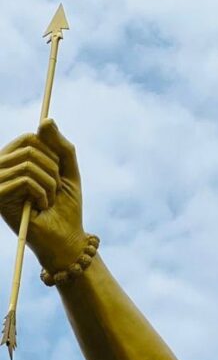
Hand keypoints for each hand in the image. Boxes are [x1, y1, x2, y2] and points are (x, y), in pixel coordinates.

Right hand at [0, 118, 85, 271]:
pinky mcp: (1, 198)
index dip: (51, 151)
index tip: (58, 172)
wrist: (66, 239)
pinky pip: (25, 179)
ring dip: (49, 182)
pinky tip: (42, 207)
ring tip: (49, 199)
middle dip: (53, 167)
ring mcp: (0, 183)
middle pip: (30, 147)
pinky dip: (42, 192)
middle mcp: (3, 169)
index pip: (30, 138)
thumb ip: (61, 146)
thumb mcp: (68, 172)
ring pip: (28, 163)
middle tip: (55, 189)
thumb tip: (45, 120)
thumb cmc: (66, 207)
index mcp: (16, 162)